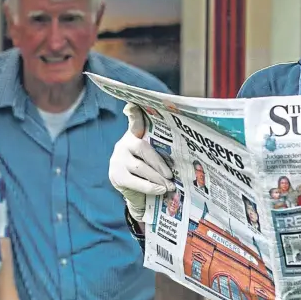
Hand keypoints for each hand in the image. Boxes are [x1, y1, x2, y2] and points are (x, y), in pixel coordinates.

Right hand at [109, 103, 174, 219]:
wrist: (137, 195)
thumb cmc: (151, 172)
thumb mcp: (156, 158)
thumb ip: (163, 146)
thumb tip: (184, 142)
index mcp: (134, 136)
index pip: (134, 121)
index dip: (134, 113)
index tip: (134, 104)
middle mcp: (123, 144)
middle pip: (142, 147)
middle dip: (159, 162)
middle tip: (172, 174)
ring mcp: (118, 160)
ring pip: (141, 167)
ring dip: (158, 177)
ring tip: (170, 185)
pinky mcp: (116, 176)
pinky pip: (135, 181)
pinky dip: (150, 187)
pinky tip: (161, 190)